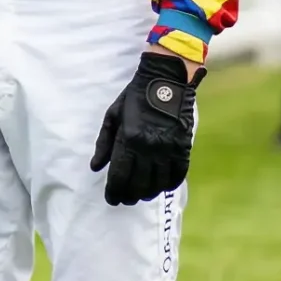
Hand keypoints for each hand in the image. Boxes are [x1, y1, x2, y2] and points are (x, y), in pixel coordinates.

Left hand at [90, 52, 197, 205]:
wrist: (166, 81)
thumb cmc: (135, 97)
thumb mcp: (112, 115)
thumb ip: (104, 143)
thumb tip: (96, 167)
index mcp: (129, 139)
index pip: (120, 176)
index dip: (114, 192)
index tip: (112, 199)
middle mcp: (150, 148)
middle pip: (138, 185)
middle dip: (129, 196)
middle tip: (125, 200)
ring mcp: (169, 149)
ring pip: (158, 184)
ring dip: (148, 193)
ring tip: (140, 194)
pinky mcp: (184, 147)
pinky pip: (178, 175)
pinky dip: (168, 184)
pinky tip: (161, 186)